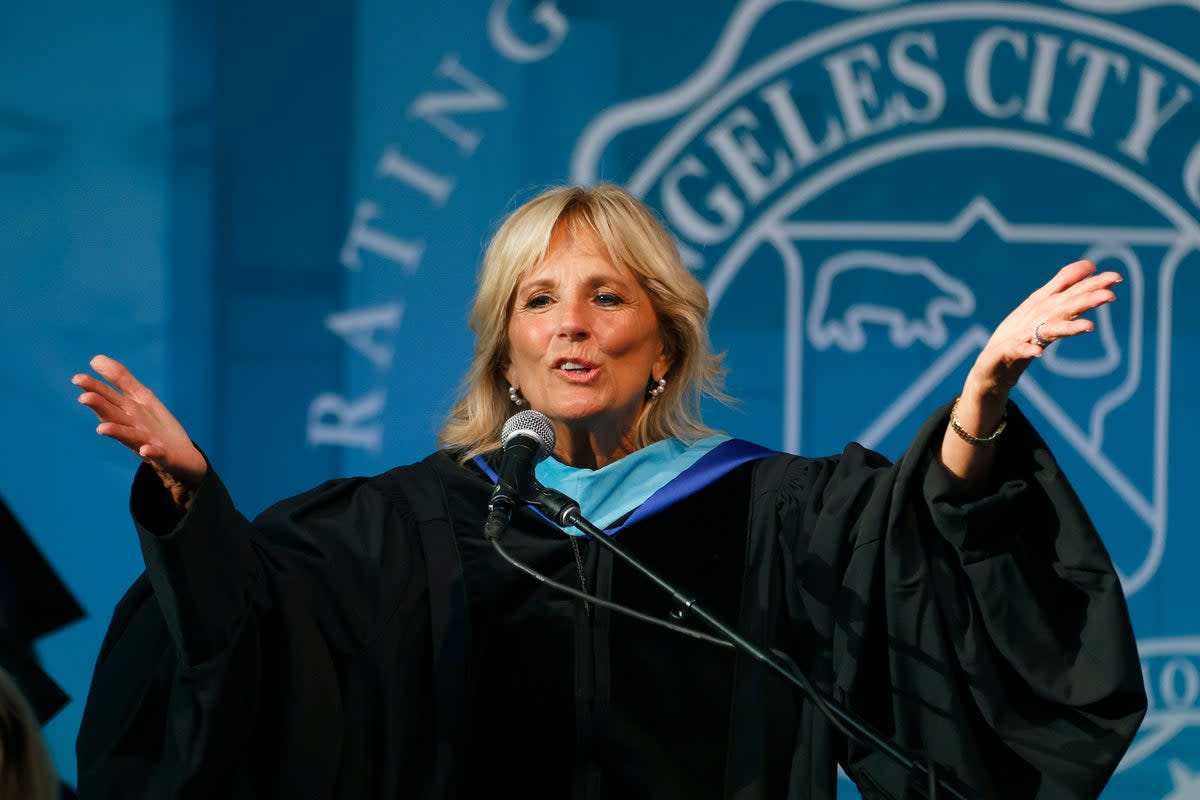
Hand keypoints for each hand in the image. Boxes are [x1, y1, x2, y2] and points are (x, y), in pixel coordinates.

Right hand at [74, 355, 207, 505]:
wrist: (181, 456)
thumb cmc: (155, 426)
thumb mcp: (141, 397)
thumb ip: (120, 379)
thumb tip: (95, 358)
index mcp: (126, 411)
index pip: (108, 397)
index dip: (95, 388)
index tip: (77, 379)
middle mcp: (132, 426)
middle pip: (114, 415)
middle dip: (100, 407)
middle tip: (84, 397)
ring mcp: (146, 442)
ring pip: (129, 436)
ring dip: (116, 432)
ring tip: (102, 429)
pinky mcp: (163, 456)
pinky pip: (156, 454)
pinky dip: (151, 451)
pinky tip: (145, 449)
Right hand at [941, 260, 1120, 483]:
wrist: (990, 369)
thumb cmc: (1017, 337)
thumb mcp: (1041, 309)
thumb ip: (1063, 285)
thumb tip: (1091, 265)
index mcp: (1043, 308)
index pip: (1070, 293)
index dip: (1092, 285)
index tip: (1117, 279)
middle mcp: (1033, 319)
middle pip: (1063, 308)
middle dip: (1084, 301)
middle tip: (1109, 296)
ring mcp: (1020, 336)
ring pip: (1046, 330)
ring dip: (1066, 328)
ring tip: (1088, 328)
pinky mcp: (1005, 353)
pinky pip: (1017, 351)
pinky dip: (1026, 350)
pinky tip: (1038, 353)